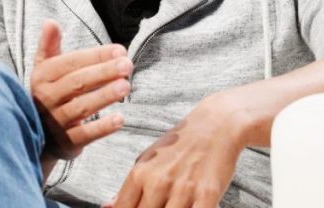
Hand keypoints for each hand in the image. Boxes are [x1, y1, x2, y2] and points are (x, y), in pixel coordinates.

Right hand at [31, 19, 131, 163]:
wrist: (37, 136)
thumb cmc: (49, 94)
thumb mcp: (44, 69)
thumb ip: (49, 46)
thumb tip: (51, 21)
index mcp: (42, 77)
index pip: (70, 63)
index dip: (95, 56)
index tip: (120, 50)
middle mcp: (47, 99)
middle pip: (77, 83)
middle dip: (103, 73)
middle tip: (128, 65)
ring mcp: (56, 123)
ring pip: (81, 108)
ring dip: (104, 96)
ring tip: (126, 86)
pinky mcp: (66, 144)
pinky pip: (84, 135)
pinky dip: (102, 128)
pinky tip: (120, 118)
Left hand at [107, 94, 244, 207]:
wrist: (216, 124)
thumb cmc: (180, 144)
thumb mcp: (148, 160)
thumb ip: (129, 187)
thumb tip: (108, 207)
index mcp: (140, 173)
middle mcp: (158, 182)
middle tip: (160, 204)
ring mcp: (183, 189)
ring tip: (176, 204)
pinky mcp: (207, 195)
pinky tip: (190, 207)